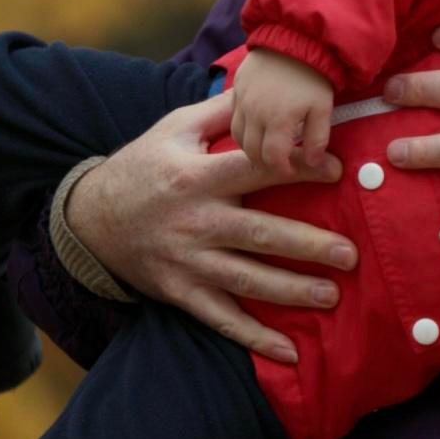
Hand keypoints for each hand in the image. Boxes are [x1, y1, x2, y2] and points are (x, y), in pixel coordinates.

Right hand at [63, 88, 354, 363]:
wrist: (88, 219)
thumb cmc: (142, 167)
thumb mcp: (174, 129)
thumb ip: (222, 111)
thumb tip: (266, 85)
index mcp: (195, 177)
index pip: (256, 170)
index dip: (299, 169)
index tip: (340, 172)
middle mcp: (194, 222)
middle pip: (259, 234)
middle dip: (308, 246)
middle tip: (351, 254)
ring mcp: (187, 261)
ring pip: (246, 280)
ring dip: (291, 290)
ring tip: (333, 296)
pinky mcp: (180, 292)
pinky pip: (222, 319)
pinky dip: (254, 339)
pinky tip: (290, 352)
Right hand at [230, 49, 336, 181]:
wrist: (295, 37)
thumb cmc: (314, 75)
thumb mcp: (323, 108)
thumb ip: (317, 138)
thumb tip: (312, 163)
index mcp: (278, 120)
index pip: (271, 158)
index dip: (281, 169)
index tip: (290, 170)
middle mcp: (254, 113)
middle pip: (250, 151)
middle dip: (264, 161)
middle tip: (278, 161)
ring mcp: (242, 100)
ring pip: (237, 136)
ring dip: (250, 147)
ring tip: (266, 147)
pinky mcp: (236, 88)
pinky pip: (233, 116)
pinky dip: (242, 128)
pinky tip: (256, 127)